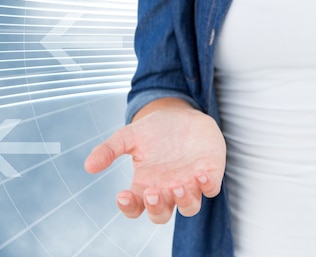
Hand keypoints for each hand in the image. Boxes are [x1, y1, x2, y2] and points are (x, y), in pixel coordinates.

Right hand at [84, 106, 225, 223]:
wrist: (183, 114)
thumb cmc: (155, 129)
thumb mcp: (129, 135)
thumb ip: (109, 149)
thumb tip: (89, 165)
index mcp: (145, 185)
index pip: (134, 207)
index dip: (128, 207)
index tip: (122, 194)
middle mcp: (167, 189)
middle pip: (161, 214)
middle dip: (157, 208)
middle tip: (152, 192)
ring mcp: (189, 184)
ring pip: (189, 207)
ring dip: (183, 201)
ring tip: (177, 185)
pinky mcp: (210, 173)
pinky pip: (211, 189)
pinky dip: (207, 186)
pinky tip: (200, 174)